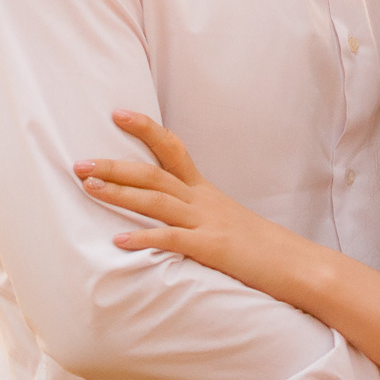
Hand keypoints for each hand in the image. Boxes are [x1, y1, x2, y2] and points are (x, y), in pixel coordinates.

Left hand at [75, 112, 331, 306]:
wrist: (300, 266)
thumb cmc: (261, 249)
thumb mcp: (226, 222)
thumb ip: (197, 215)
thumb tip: (168, 214)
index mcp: (205, 192)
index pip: (173, 149)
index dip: (145, 129)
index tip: (117, 113)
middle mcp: (204, 201)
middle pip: (153, 174)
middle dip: (114, 166)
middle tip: (79, 163)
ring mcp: (208, 223)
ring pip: (157, 202)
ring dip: (120, 194)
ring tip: (89, 188)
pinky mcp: (212, 249)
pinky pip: (173, 241)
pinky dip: (145, 239)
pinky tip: (119, 243)